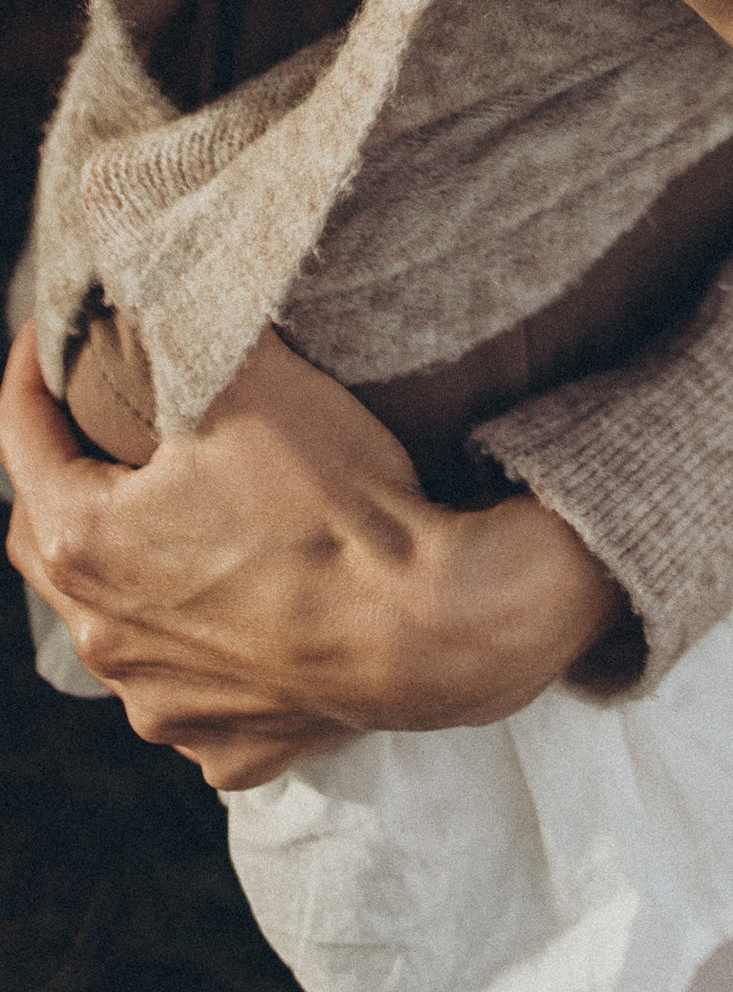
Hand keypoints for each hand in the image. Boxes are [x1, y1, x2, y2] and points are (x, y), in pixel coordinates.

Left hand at [1, 326, 626, 789]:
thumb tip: (136, 245)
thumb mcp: (254, 379)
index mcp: (86, 543)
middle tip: (97, 434)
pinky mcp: (227, 746)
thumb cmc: (336, 504)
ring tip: (180, 530)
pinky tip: (247, 622)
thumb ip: (181, 313)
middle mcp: (104, 639)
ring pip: (118, 630)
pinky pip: (197, 695)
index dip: (30, 378)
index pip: (22, 441)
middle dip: (64, 483)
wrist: (433, 629)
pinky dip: (207, 655)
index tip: (50, 335)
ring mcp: (163, 705)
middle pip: (50, 544)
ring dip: (132, 580)